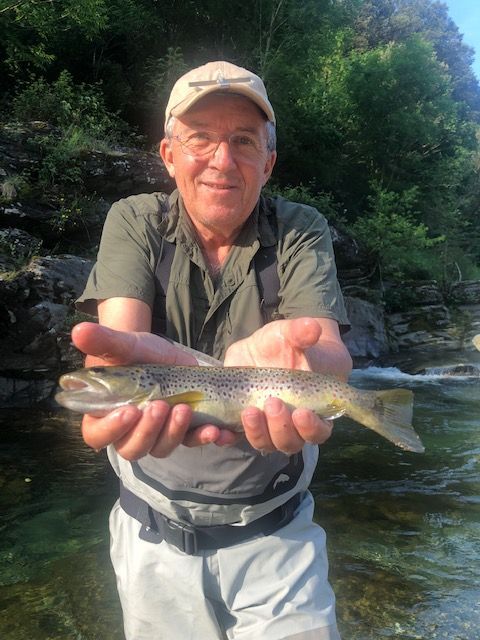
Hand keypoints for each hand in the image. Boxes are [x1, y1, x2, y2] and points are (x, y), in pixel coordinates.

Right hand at [71, 322, 237, 458]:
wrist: (169, 352)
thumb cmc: (139, 352)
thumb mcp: (125, 345)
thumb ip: (103, 342)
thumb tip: (78, 331)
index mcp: (104, 413)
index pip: (97, 435)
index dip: (111, 429)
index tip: (128, 411)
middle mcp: (128, 430)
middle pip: (132, 448)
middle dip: (147, 431)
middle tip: (159, 406)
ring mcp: (156, 434)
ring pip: (161, 448)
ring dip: (173, 433)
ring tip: (184, 409)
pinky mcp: (182, 431)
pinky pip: (190, 442)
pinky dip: (202, 438)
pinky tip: (214, 430)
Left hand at [224, 317, 333, 453]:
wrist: (260, 350)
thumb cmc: (285, 345)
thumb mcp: (291, 335)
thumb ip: (301, 333)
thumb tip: (312, 327)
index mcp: (310, 410)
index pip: (318, 431)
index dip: (311, 427)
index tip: (302, 412)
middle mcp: (289, 425)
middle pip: (289, 442)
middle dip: (281, 427)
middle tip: (272, 403)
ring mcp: (265, 427)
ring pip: (264, 443)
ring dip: (257, 432)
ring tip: (249, 412)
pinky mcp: (240, 423)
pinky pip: (233, 438)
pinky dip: (226, 438)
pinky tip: (218, 432)